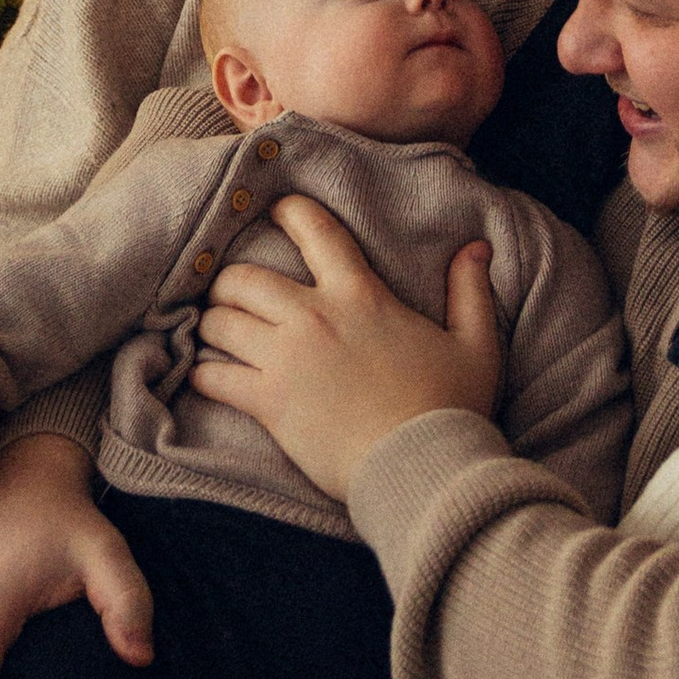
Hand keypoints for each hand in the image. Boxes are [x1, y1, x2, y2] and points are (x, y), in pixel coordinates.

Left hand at [193, 197, 500, 502]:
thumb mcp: (476, 344)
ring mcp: (286, 358)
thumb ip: (470, 291)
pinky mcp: (268, 402)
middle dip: (228, 280)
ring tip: (213, 331)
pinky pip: (213, 375)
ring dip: (212, 323)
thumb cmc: (450, 408)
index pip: (314, 229)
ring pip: (220, 320)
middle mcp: (314, 316)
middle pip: (243, 277)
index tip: (273, 210)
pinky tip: (203, 374)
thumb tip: (476, 247)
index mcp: (359, 293)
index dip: (288, 211)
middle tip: (230, 291)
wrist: (424, 468)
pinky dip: (201, 372)